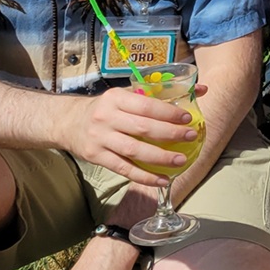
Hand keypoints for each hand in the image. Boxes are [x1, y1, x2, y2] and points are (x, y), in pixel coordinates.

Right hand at [63, 85, 197, 186]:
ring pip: (134, 150)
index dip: (168, 112)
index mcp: (116, 98)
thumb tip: (200, 89)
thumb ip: (158, 93)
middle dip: (170, 133)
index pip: (146, 105)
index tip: (188, 117)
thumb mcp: (126, 94)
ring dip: (160, 157)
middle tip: (191, 136)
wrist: (69, 122)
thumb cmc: (106, 108)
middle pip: (142, 128)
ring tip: (181, 160)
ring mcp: (100, 139)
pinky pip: (123, 169)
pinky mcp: (96, 157)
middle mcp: (106, 117)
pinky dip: (144, 176)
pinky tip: (161, 180)